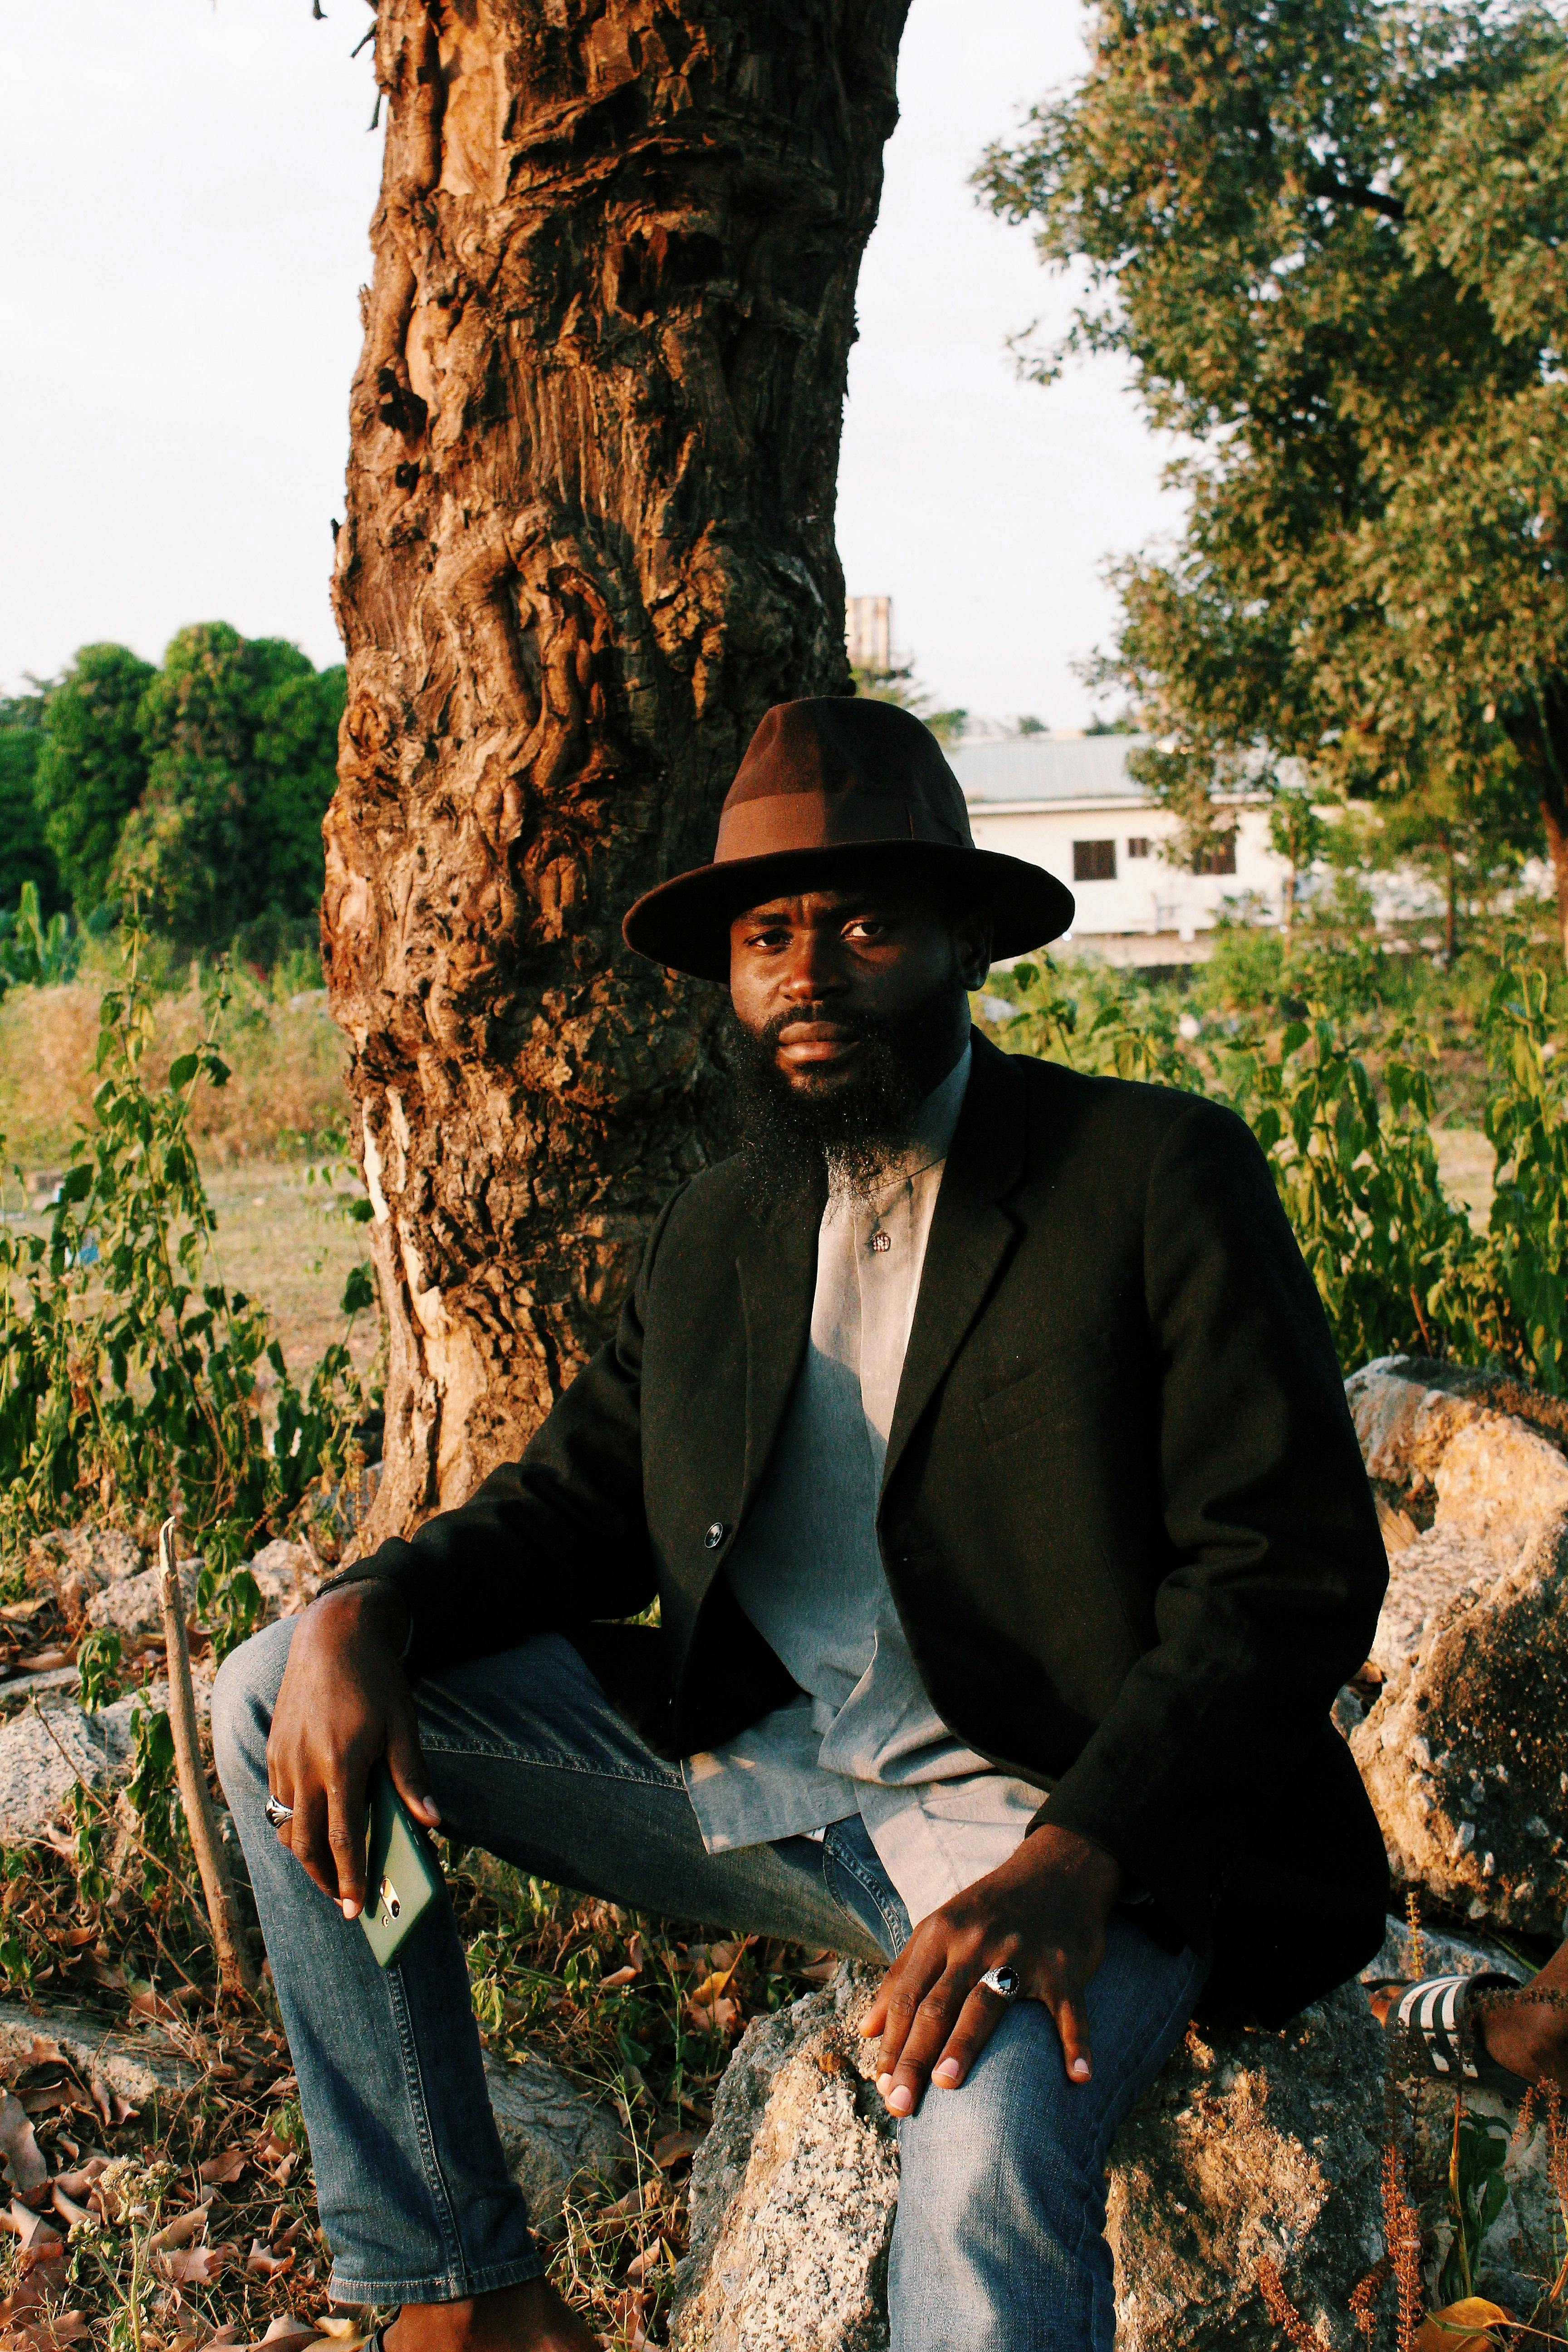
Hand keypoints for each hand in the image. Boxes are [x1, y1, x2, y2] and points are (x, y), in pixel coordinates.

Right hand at [265, 1581, 437, 1918]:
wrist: (333, 1635)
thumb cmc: (375, 1680)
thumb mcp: (403, 1725)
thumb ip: (413, 1777)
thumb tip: (434, 1823)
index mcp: (341, 1762)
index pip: (343, 1838)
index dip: (350, 1878)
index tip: (355, 1909)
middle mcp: (304, 1766)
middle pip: (306, 1843)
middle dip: (323, 1878)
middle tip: (342, 1902)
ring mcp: (283, 1758)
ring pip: (286, 1826)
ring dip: (305, 1855)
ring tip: (329, 1872)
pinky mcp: (273, 1749)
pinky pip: (277, 1801)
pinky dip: (292, 1824)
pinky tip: (313, 1830)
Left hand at [859, 1822, 1122, 2114]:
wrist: (1055, 1872)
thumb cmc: (988, 1912)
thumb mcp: (939, 1930)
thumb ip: (902, 1976)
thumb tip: (866, 2030)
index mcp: (940, 1934)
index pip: (907, 1995)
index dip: (892, 2043)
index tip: (882, 2087)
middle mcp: (975, 1942)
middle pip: (937, 2006)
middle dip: (914, 2057)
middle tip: (898, 2104)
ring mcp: (1020, 1953)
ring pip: (986, 2003)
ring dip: (965, 2044)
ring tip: (946, 2085)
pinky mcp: (1063, 1965)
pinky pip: (1068, 2008)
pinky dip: (1075, 2041)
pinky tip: (1078, 2077)